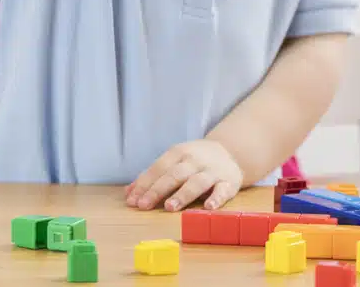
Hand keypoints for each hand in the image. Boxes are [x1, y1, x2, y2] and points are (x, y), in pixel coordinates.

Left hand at [125, 140, 242, 211]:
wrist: (231, 152)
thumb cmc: (195, 161)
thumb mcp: (173, 162)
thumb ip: (153, 177)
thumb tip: (128, 193)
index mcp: (179, 153)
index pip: (158, 168)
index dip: (144, 184)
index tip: (132, 200)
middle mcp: (194, 160)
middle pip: (174, 175)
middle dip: (158, 190)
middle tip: (143, 205)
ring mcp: (212, 171)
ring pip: (196, 182)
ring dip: (182, 195)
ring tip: (169, 207)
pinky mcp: (229, 182)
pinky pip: (223, 190)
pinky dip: (216, 198)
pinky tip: (208, 207)